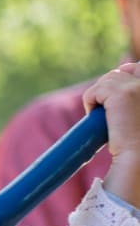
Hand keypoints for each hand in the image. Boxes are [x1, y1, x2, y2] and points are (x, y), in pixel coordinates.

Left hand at [86, 61, 139, 206]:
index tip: (114, 99)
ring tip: (105, 118)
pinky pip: (94, 91)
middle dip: (109, 87)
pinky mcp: (122, 94)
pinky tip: (97, 118)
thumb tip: (124, 72)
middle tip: (107, 112)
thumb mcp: (137, 113)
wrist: (138, 158)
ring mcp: (138, 85)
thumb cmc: (139, 143)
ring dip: (99, 97)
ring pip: (106, 80)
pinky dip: (90, 102)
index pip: (138, 67)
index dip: (124, 78)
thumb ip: (133, 99)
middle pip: (121, 71)